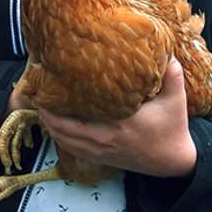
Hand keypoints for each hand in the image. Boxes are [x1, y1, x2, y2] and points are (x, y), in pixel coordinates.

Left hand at [40, 58, 196, 176]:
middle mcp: (105, 139)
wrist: (173, 161)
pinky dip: (58, 137)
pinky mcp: (99, 159)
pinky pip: (70, 149)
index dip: (58, 102)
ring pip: (63, 140)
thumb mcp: (176, 99)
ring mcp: (100, 151)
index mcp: (120, 123)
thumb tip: (167, 50)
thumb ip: (171, 75)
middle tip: (36, 94)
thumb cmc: (172, 127)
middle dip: (45, 112)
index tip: (48, 84)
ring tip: (39, 107)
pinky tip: (52, 125)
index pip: (80, 113)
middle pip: (62, 128)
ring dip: (48, 124)